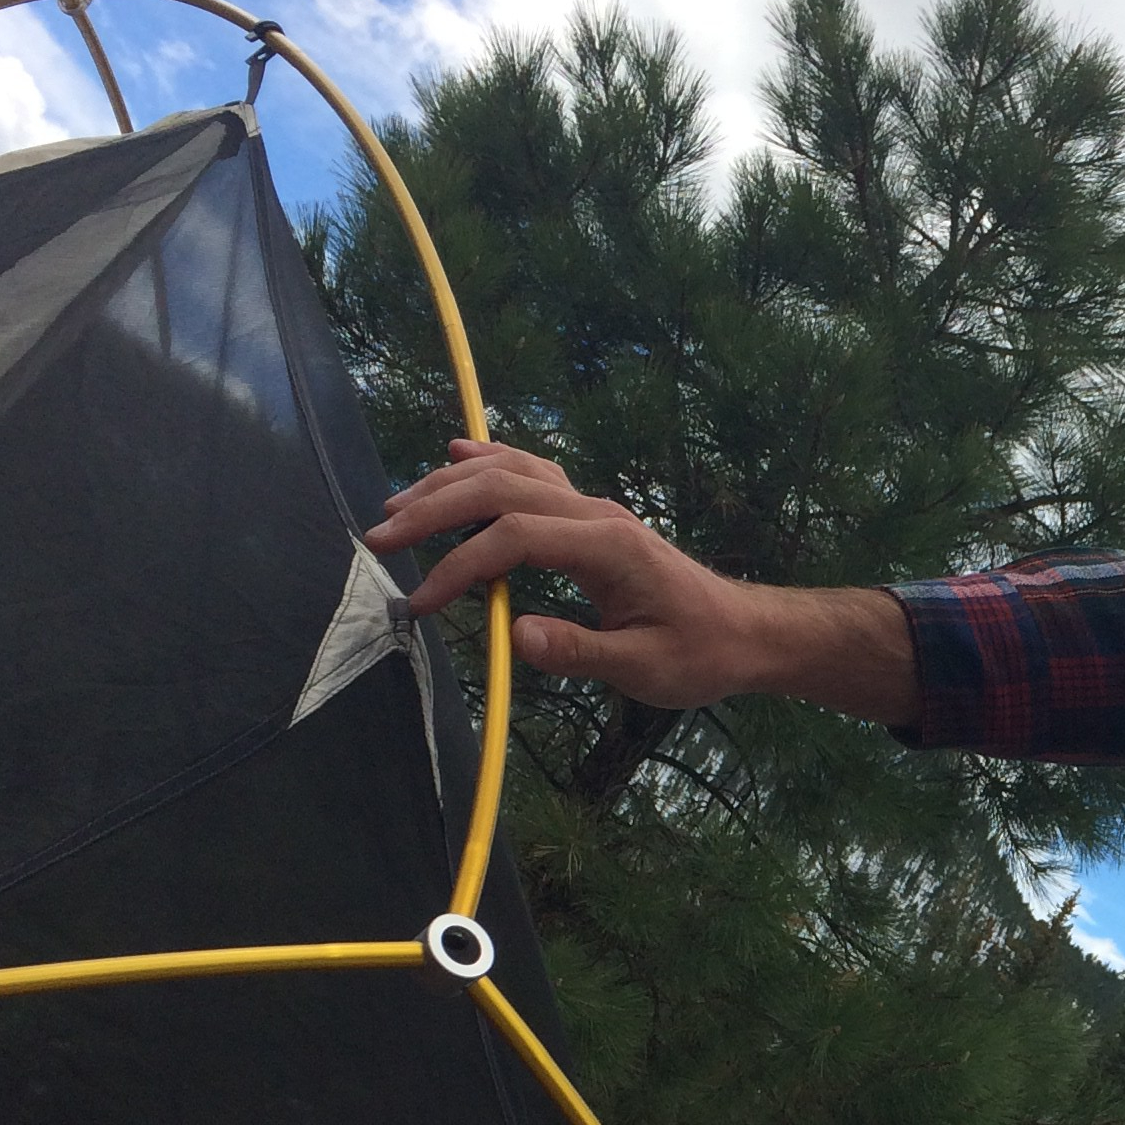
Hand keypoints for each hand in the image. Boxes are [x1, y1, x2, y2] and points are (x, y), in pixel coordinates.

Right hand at [373, 443, 765, 705]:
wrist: (743, 632)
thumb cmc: (700, 653)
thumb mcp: (645, 668)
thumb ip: (582, 651)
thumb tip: (516, 637)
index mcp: (609, 546)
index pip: (514, 539)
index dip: (460, 566)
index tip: (423, 603)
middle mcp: (597, 514)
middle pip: (501, 490)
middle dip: (435, 508)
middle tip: (380, 536)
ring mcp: (595, 509)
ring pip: (512, 473)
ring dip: (451, 484)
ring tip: (399, 507)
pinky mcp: (592, 516)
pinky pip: (534, 474)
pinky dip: (492, 461)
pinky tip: (458, 456)